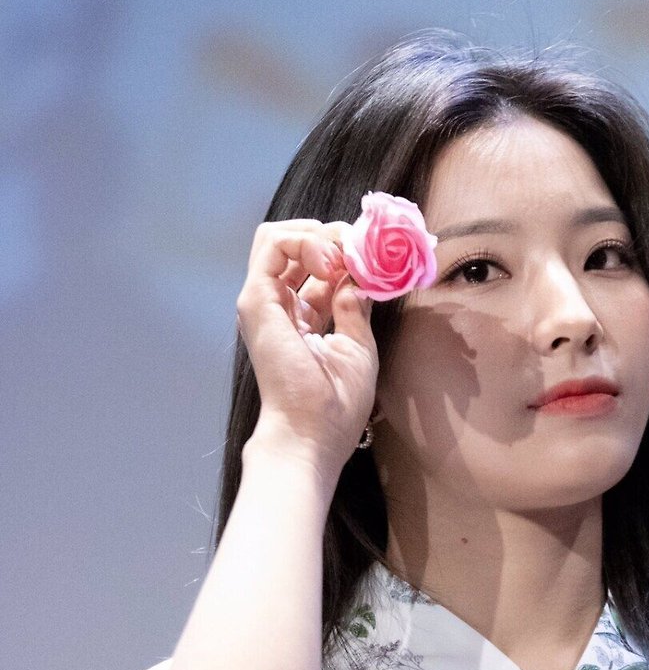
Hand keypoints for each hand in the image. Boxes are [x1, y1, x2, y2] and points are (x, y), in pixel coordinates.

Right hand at [235, 218, 379, 476]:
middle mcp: (279, 307)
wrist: (311, 435)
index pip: (317, 270)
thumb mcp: (357, 347)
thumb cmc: (336, 406)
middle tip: (359, 250)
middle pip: (296, 247)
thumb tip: (358, 276)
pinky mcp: (257, 300)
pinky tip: (330, 262)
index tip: (372, 264)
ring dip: (318, 234)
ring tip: (344, 255)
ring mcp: (264, 302)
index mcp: (302, 320)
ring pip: (278, 237)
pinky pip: (272, 243)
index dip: (345, 257)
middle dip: (331, 237)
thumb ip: (354, 308)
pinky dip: (304, 240)